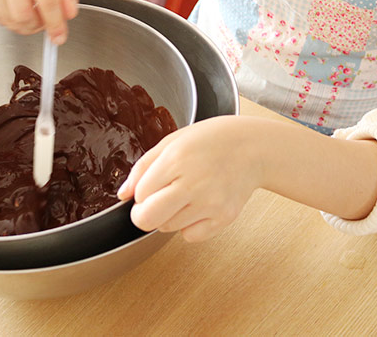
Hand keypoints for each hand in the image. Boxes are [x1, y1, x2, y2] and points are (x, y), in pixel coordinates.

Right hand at [0, 0, 77, 40]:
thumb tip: (68, 17)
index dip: (55, 23)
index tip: (60, 37)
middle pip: (23, 14)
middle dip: (37, 26)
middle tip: (45, 22)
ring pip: (9, 20)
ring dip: (24, 26)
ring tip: (33, 15)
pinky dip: (11, 20)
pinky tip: (18, 8)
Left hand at [117, 116, 261, 242]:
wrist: (253, 148)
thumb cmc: (212, 140)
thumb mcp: (172, 142)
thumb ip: (143, 167)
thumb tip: (123, 195)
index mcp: (176, 159)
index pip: (140, 194)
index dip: (142, 192)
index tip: (153, 185)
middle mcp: (193, 184)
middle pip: (147, 220)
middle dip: (144, 214)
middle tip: (155, 202)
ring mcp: (210, 204)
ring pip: (166, 228)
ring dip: (168, 216)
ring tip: (186, 194)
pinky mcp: (223, 218)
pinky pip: (190, 236)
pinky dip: (188, 225)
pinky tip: (199, 205)